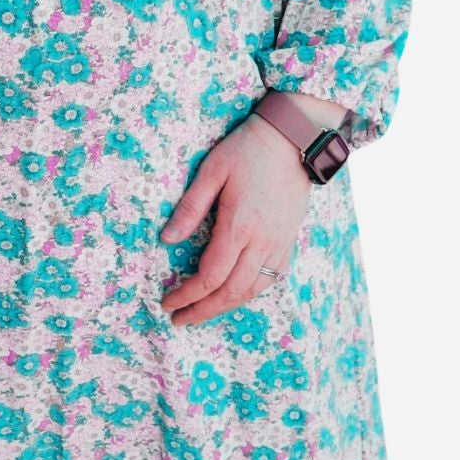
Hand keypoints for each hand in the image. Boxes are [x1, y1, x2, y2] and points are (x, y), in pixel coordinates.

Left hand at [159, 117, 311, 324]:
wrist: (293, 140)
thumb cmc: (247, 150)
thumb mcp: (211, 171)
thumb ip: (190, 208)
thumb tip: (167, 239)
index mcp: (238, 225)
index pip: (209, 276)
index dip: (186, 295)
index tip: (167, 302)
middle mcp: (262, 242)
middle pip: (230, 292)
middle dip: (202, 310)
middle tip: (178, 319)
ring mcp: (279, 245)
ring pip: (252, 291)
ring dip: (225, 307)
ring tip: (201, 312)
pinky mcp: (288, 242)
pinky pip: (269, 280)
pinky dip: (248, 294)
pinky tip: (233, 294)